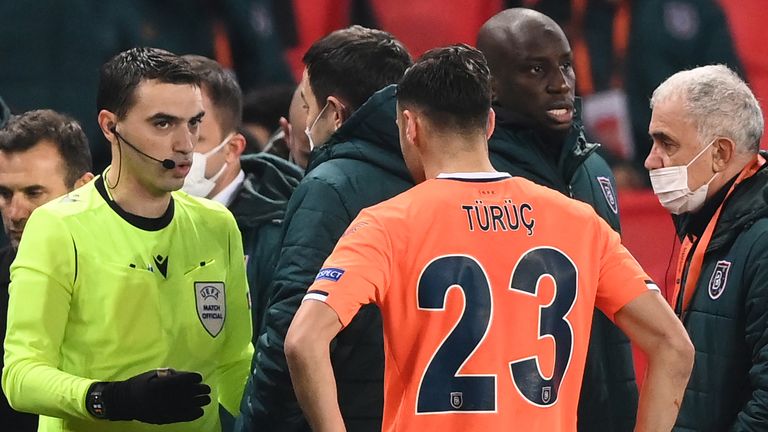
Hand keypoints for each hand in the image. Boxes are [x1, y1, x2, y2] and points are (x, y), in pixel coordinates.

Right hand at [87, 369, 210, 423]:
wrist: (125, 402)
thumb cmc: (139, 385)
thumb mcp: (152, 374)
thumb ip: (168, 374)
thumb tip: (184, 375)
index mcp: (162, 384)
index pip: (186, 380)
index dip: (194, 378)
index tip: (198, 377)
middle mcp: (166, 397)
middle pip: (191, 392)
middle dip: (201, 390)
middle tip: (206, 388)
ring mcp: (166, 409)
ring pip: (190, 405)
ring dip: (200, 401)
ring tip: (205, 399)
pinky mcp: (165, 418)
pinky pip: (184, 417)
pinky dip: (194, 414)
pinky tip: (199, 411)